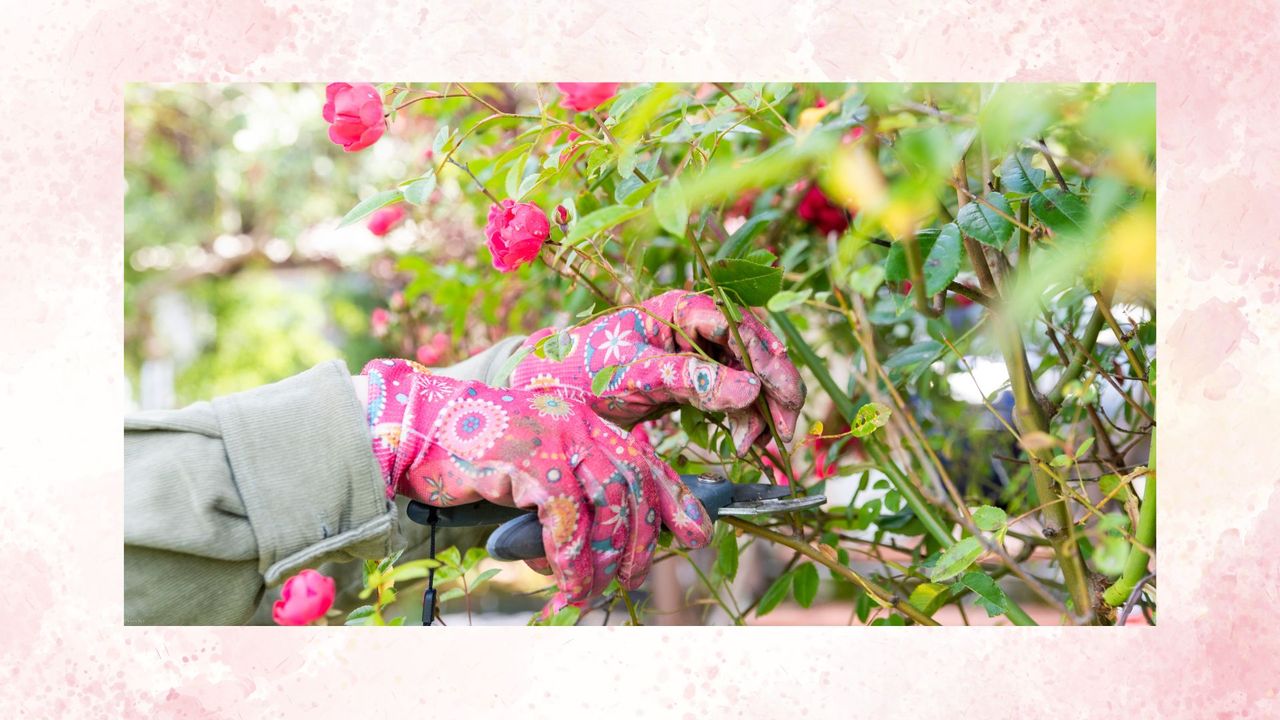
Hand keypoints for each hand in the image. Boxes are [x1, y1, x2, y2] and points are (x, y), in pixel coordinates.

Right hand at [360, 359, 712, 611]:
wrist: (411, 428)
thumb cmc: (466, 455)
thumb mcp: (530, 470)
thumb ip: (565, 498)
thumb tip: (592, 558)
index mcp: (584, 421)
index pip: (645, 460)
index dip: (677, 499)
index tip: (698, 535)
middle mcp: (578, 423)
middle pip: (635, 485)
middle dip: (642, 541)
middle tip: (630, 580)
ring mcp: (555, 436)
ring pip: (611, 504)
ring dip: (607, 558)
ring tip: (592, 591)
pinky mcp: (530, 459)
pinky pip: (567, 521)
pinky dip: (570, 562)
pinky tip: (563, 587)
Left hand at [511, 290, 805, 453]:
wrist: (554, 394)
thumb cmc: (585, 370)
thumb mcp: (638, 374)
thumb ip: (692, 381)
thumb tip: (750, 390)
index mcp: (683, 307)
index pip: (739, 327)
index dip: (765, 359)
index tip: (779, 394)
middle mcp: (697, 325)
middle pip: (756, 350)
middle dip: (775, 389)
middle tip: (784, 430)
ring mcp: (700, 354)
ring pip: (751, 376)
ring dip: (762, 409)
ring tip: (753, 445)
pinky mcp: (697, 382)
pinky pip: (735, 396)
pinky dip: (746, 418)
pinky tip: (743, 442)